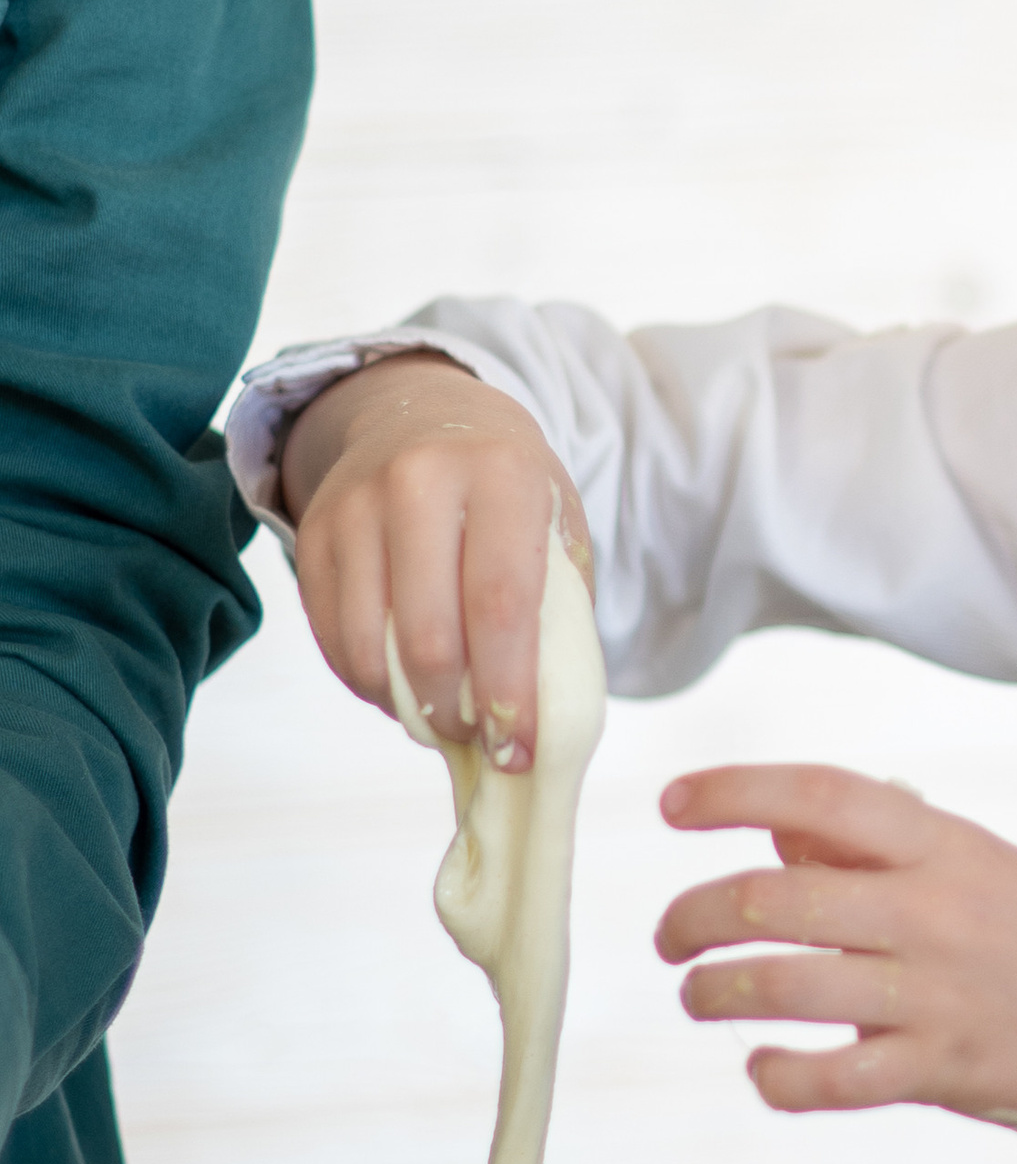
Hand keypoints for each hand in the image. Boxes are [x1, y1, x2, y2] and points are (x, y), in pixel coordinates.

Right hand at [280, 354, 591, 762]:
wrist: (423, 413)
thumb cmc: (510, 490)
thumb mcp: (557, 526)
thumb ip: (558, 612)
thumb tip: (540, 720)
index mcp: (502, 476)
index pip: (500, 605)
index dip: (508, 691)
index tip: (518, 750)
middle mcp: (420, 480)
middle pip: (429, 635)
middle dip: (455, 712)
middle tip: (478, 739)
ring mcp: (355, 504)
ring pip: (369, 647)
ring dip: (407, 706)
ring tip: (442, 716)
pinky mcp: (311, 533)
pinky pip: (333, 638)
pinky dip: (368, 683)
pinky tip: (402, 687)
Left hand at [656, 762, 1016, 1163]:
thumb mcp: (978, 868)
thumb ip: (878, 849)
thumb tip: (776, 831)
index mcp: (945, 845)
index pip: (821, 796)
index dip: (733, 791)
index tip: (671, 803)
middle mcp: (936, 911)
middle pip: (774, 899)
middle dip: (693, 916)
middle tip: (669, 936)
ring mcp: (938, 995)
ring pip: (784, 987)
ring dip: (715, 992)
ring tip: (698, 995)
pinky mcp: (942, 1072)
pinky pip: (829, 1079)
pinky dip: (774, 1075)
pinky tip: (762, 1067)